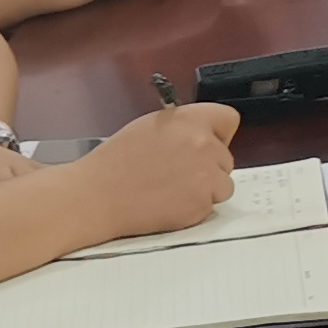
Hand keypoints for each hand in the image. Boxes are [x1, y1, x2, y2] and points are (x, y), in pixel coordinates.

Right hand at [76, 98, 240, 239]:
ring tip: (174, 190)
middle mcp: (204, 144)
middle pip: (226, 157)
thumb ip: (183, 128)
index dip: (218, 133)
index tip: (206, 143)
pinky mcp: (202, 204)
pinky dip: (195, 207)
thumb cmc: (117, 160)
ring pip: (223, 184)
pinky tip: (170, 203)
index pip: (229, 119)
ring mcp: (206, 176)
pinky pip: (210, 205)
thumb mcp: (151, 126)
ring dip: (206, 188)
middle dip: (208, 165)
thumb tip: (203, 136)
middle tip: (178, 172)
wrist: (98, 195)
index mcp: (189, 119)